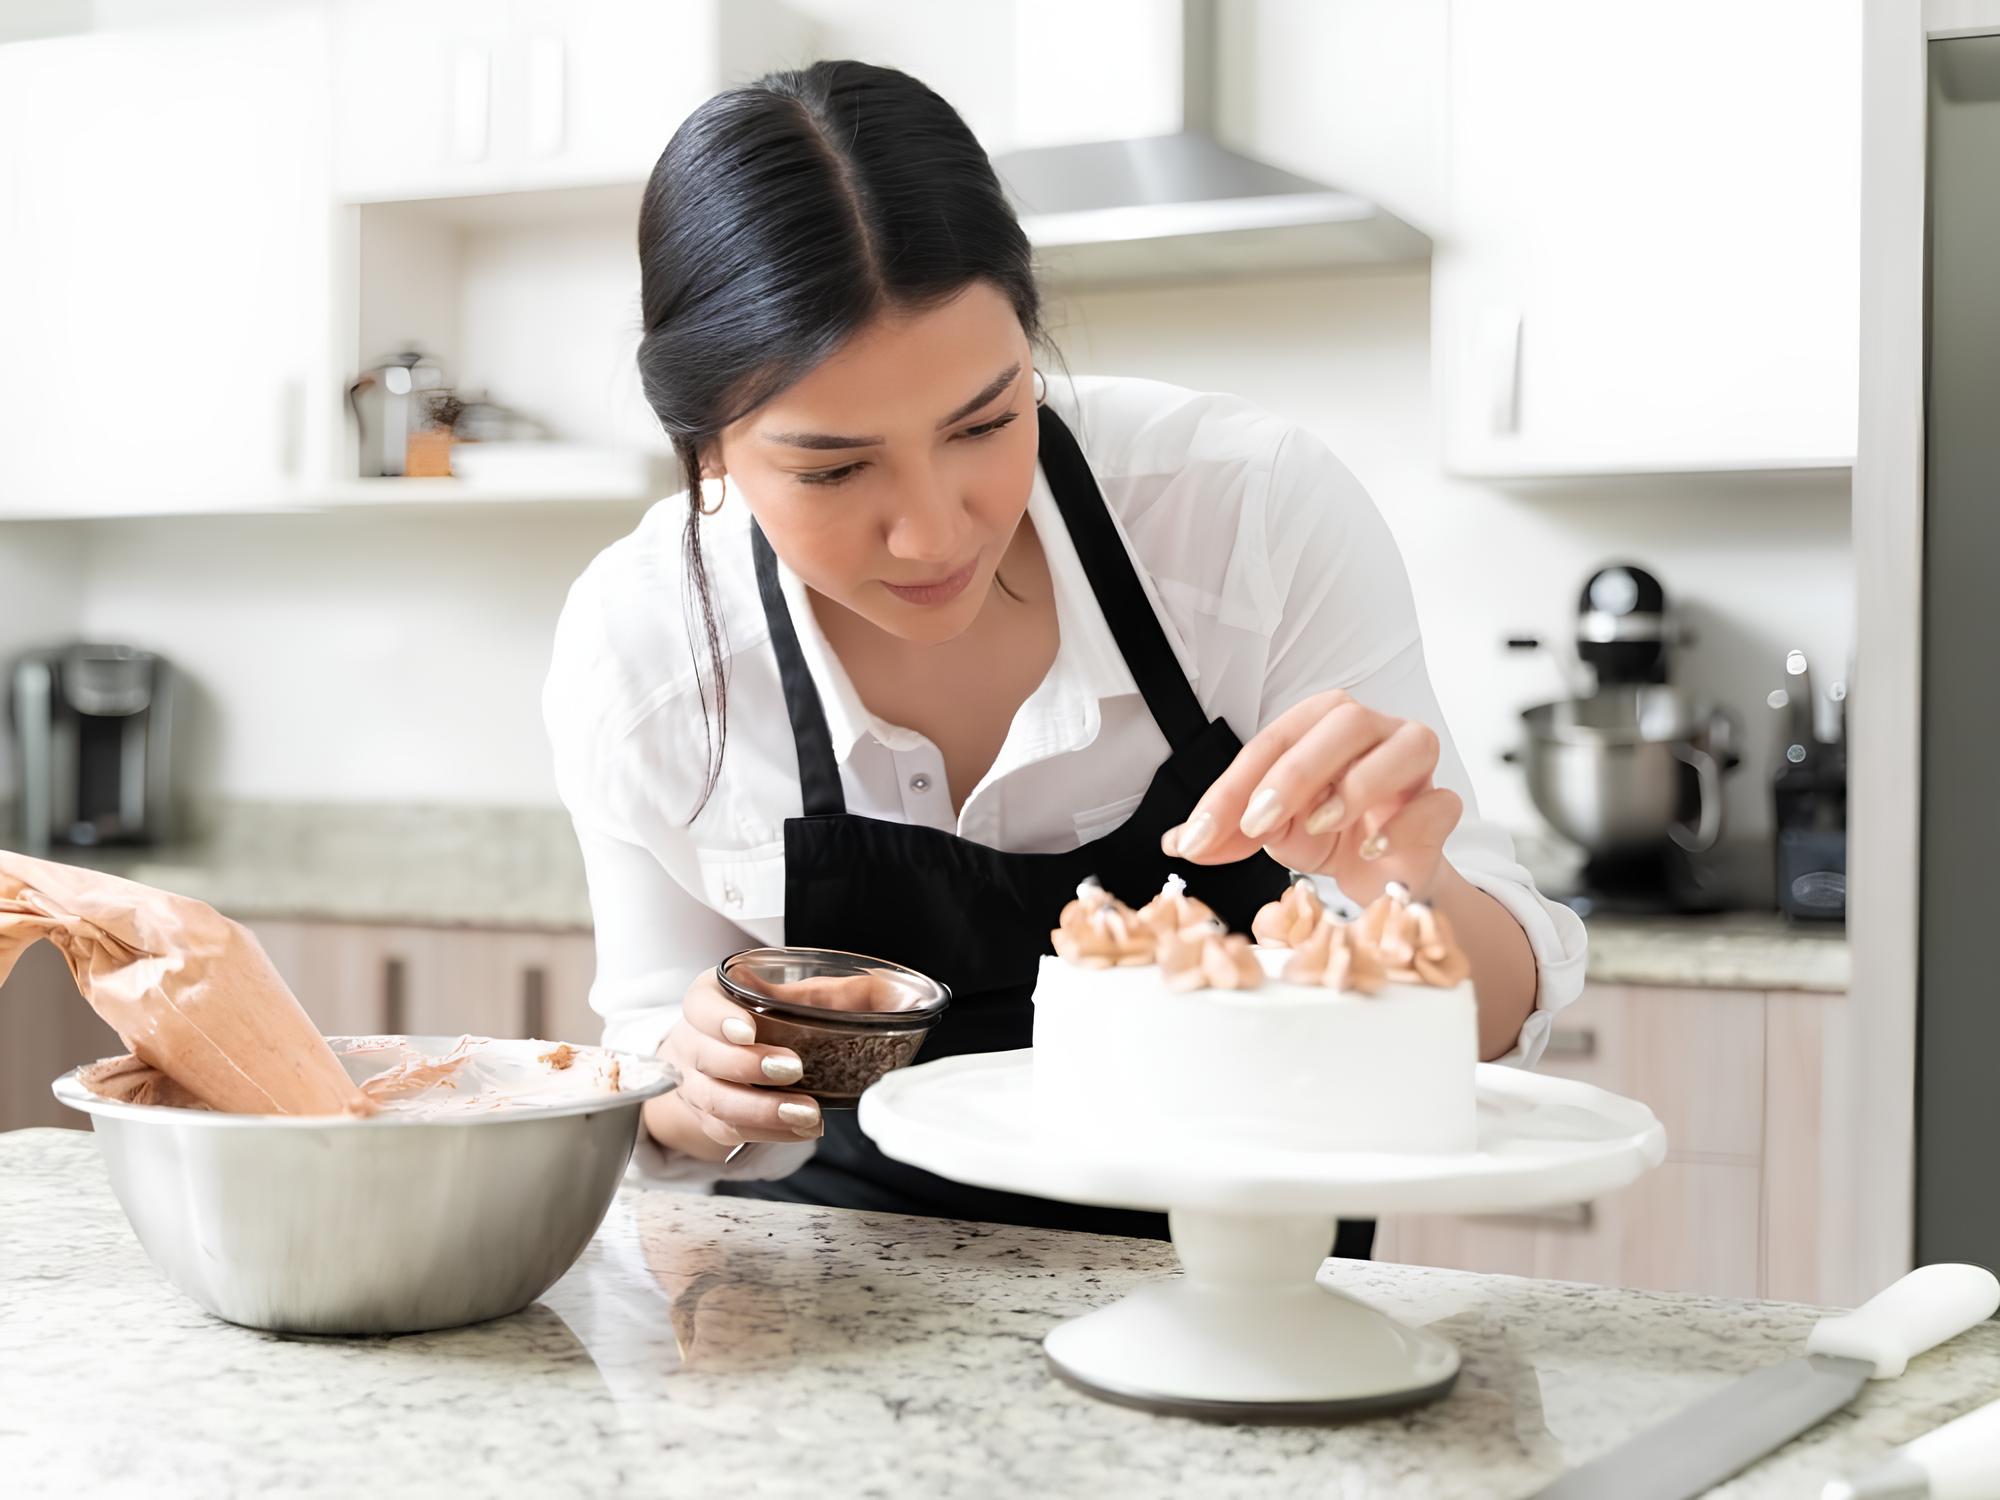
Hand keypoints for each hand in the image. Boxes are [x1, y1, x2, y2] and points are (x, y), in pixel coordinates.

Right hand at [643, 970, 823, 1161]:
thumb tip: (890, 992)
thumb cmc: (766, 1018)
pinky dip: (768, 1133)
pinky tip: (801, 1130)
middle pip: (706, 1056)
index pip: (699, 1005)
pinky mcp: (710, 1118)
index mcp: (711, 1000)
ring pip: (716, 1101)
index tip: (749, 1031)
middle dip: (748, 1066)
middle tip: (793, 1069)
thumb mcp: (796, 996)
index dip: (719, 1018)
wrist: (732, 1055)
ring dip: (761, 1110)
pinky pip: (729, 1130)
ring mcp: (697, 1084)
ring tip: (807, 1113)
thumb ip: (839, 994)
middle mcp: (695, 1041)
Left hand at [1160, 690, 1461, 903]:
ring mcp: (1415, 764)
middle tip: (1258, 823)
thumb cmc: (1327, 835)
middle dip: (1294, 773)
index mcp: (1319, 725)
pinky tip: (1372, 847)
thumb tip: (1177, 842)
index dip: (1231, 789)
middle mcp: (1371, 731)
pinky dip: (1405, 823)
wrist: (1381, 875)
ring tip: (1320, 825)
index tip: (1200, 834)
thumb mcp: (1268, 833)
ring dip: (1358, 784)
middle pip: (1342, 723)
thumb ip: (1227, 833)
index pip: (1272, 743)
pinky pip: (1439, 801)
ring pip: (1405, 745)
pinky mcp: (1443, 804)